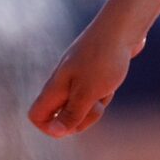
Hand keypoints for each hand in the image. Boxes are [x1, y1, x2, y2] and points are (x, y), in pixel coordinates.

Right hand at [27, 23, 134, 137]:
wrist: (122, 27)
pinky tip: (113, 80)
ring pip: (81, 105)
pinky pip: (94, 94)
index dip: (50, 127)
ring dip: (97, 104)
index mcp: (55, 86)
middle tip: (96, 104)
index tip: (72, 124)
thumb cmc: (104, 59)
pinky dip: (104, 93)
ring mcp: (77, 77)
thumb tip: (55, 132)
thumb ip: (72, 113)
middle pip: (62, 115)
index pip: (37, 115)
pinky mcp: (92, 73)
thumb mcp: (89, 92)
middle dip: (82, 119)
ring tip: (106, 87)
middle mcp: (63, 82)